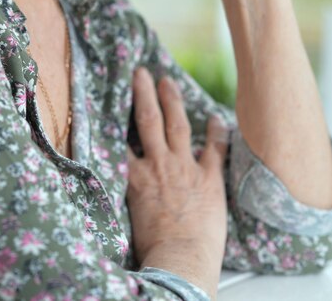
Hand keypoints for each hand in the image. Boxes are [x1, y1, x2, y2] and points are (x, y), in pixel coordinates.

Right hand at [127, 67, 227, 297]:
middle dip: (144, 94)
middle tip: (141, 72)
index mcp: (136, 176)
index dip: (116, 116)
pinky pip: (215, 149)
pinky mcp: (209, 178)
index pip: (122, 140)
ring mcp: (185, 168)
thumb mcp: (131, 214)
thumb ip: (130, 191)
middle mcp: (159, 165)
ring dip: (172, 101)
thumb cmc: (153, 247)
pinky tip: (217, 117)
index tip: (115, 96)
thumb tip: (126, 181)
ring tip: (168, 81)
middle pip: (149, 121)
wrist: (181, 260)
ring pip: (177, 125)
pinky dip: (217, 133)